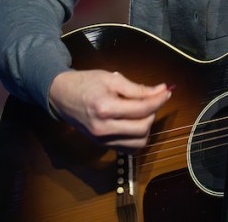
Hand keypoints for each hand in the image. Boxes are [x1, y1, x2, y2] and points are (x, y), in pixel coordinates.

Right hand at [48, 69, 171, 149]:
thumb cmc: (86, 83)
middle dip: (153, 113)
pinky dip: (137, 138)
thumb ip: (138, 88)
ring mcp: (102, 140)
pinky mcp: (102, 145)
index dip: (159, 100)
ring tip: (142, 112)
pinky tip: (135, 123)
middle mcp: (103, 128)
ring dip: (147, 127)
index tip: (167, 91)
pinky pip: (128, 148)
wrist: (61, 96)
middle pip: (142, 128)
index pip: (142, 109)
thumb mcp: (112, 78)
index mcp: (105, 108)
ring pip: (138, 143)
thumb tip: (162, 90)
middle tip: (152, 100)